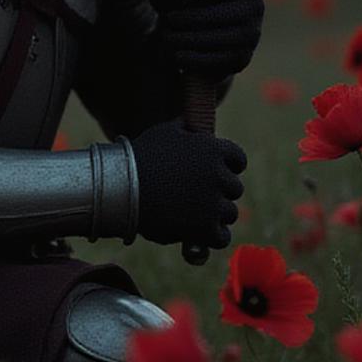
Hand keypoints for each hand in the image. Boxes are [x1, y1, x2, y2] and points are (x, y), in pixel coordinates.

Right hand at [129, 118, 246, 247]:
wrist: (122, 188)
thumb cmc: (142, 157)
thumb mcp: (165, 132)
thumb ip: (186, 128)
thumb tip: (193, 124)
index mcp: (214, 149)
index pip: (238, 160)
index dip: (229, 166)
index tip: (218, 172)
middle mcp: (219, 175)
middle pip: (234, 188)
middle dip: (220, 191)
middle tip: (200, 194)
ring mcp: (214, 203)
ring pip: (229, 213)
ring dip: (216, 214)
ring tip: (196, 214)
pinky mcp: (205, 228)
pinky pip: (221, 237)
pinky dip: (213, 237)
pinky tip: (200, 234)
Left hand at [147, 0, 263, 82]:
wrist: (189, 26)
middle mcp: (253, 5)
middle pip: (225, 13)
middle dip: (193, 17)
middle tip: (168, 19)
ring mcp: (251, 33)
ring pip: (224, 38)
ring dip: (192, 39)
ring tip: (167, 37)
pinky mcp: (242, 57)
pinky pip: (223, 61)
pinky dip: (197, 60)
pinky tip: (177, 55)